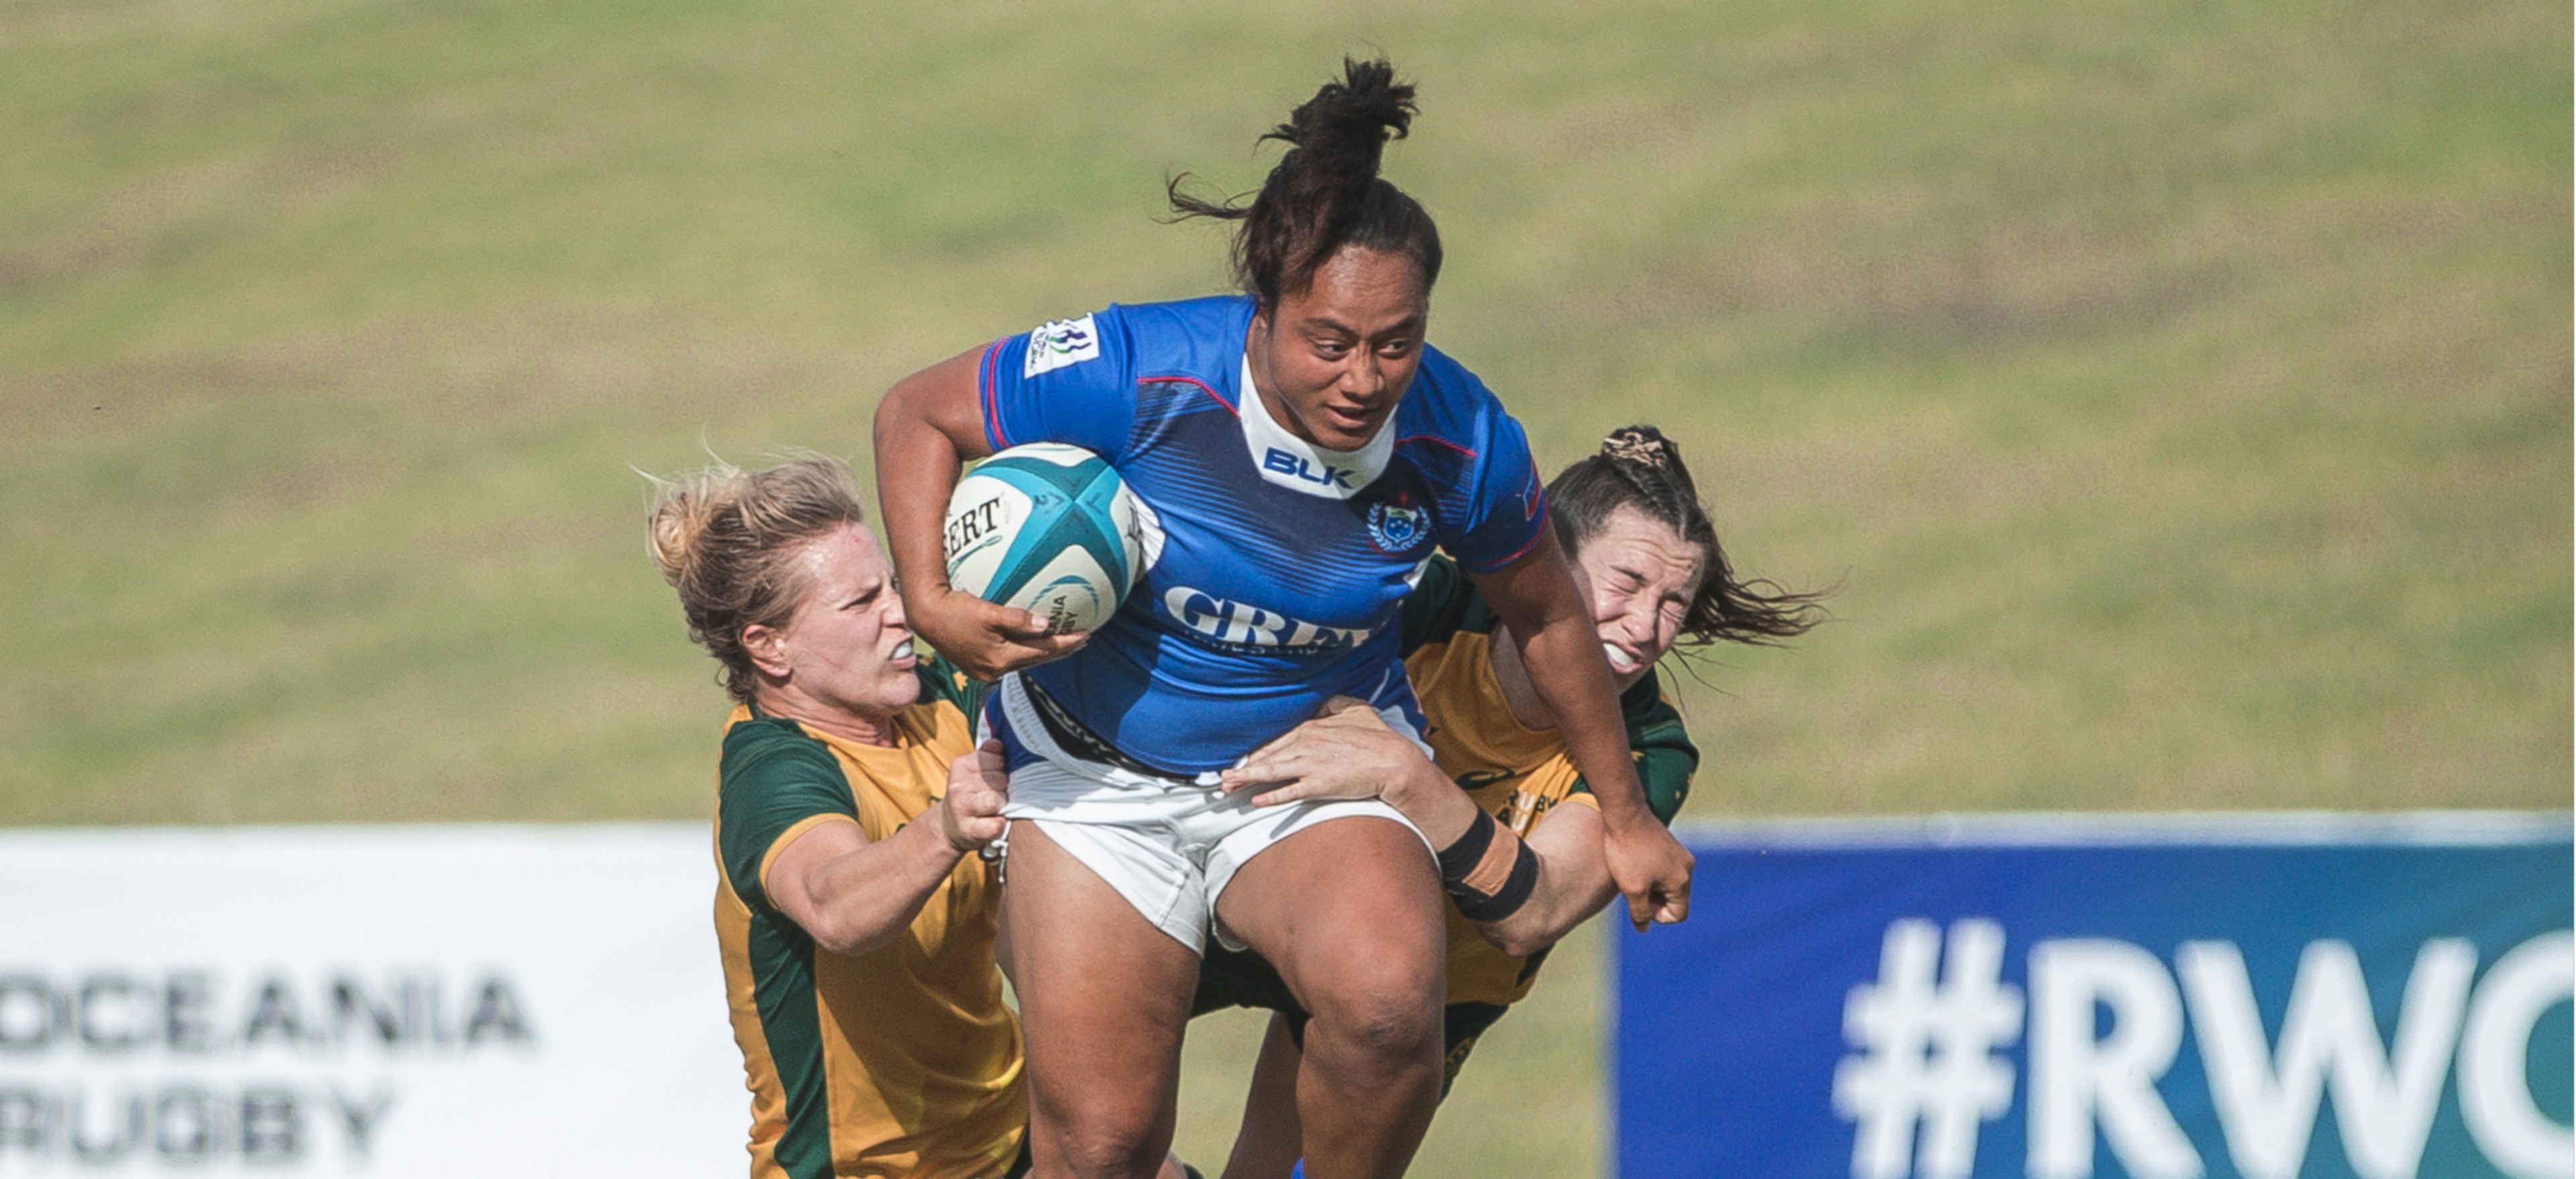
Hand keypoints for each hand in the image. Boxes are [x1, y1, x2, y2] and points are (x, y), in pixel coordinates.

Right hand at [907, 585, 1086, 681]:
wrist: (925, 617)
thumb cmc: (954, 609)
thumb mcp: (986, 612)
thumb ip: (1017, 619)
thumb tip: (1046, 624)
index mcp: (1000, 659)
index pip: (1042, 651)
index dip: (1066, 643)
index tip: (1086, 633)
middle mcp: (994, 670)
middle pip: (1037, 660)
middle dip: (1061, 651)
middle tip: (1083, 640)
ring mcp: (985, 670)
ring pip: (1025, 661)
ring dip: (1045, 653)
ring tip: (1064, 643)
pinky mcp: (978, 664)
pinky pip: (1011, 659)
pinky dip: (1027, 651)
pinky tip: (1033, 643)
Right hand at [937, 739, 1009, 851]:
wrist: (948, 825)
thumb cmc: (969, 794)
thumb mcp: (972, 770)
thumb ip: (987, 754)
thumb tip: (998, 743)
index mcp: (960, 766)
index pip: (996, 759)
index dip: (1002, 768)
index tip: (995, 775)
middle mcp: (957, 786)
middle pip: (1000, 780)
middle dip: (1003, 787)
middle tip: (995, 794)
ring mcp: (961, 808)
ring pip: (997, 800)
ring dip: (1002, 805)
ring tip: (995, 807)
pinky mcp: (968, 830)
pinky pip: (994, 825)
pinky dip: (1000, 825)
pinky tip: (997, 822)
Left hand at [1219, 696, 1423, 806]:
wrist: (1395, 761)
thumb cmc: (1377, 737)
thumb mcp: (1355, 709)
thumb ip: (1333, 704)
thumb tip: (1320, 704)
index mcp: (1311, 727)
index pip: (1275, 741)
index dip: (1255, 753)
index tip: (1240, 761)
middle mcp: (1306, 744)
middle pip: (1267, 757)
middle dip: (1242, 769)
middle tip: (1223, 779)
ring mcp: (1311, 765)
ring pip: (1271, 772)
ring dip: (1246, 780)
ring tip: (1228, 787)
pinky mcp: (1320, 784)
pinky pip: (1290, 791)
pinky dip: (1271, 796)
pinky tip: (1256, 800)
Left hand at [1604, 816, 1691, 930]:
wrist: (1625, 815)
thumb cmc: (1628, 853)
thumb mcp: (1632, 889)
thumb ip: (1640, 913)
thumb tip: (1643, 928)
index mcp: (1682, 881)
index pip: (1678, 914)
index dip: (1657, 916)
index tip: (1639, 904)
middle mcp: (1687, 867)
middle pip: (1675, 899)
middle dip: (1654, 901)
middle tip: (1632, 891)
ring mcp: (1680, 854)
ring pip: (1668, 883)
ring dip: (1651, 887)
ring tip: (1631, 877)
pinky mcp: (1670, 845)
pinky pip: (1664, 869)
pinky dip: (1651, 873)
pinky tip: (1633, 865)